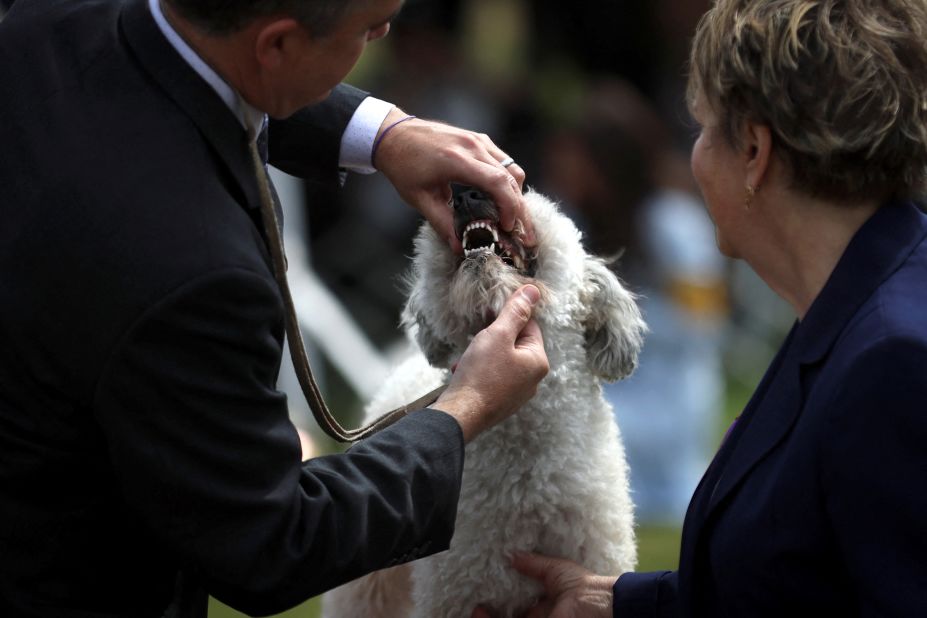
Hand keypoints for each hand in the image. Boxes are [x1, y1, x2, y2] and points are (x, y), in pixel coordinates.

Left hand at [373, 108, 533, 254]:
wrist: (393, 134)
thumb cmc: (403, 165)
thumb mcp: (419, 199)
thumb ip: (442, 223)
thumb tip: (459, 247)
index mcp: (458, 160)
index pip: (497, 182)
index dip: (509, 207)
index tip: (508, 228)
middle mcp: (473, 146)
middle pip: (511, 178)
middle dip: (521, 208)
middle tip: (525, 234)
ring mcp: (478, 140)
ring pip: (512, 168)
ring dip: (517, 195)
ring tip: (515, 220)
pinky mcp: (479, 139)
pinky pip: (503, 161)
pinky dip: (508, 182)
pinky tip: (502, 200)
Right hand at [432, 285, 547, 441]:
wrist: (461, 414)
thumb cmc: (481, 374)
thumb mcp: (498, 335)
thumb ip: (515, 312)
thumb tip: (533, 291)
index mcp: (538, 362)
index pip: (529, 326)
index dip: (509, 317)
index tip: (489, 315)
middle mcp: (532, 380)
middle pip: (515, 344)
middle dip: (493, 337)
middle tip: (476, 338)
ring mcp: (517, 394)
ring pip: (501, 361)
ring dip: (483, 354)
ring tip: (468, 357)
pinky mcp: (500, 403)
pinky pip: (492, 378)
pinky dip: (479, 371)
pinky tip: (463, 371)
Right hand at [470, 553, 614, 617]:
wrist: (603, 604)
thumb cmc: (586, 588)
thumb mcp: (555, 571)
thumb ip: (534, 565)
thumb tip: (513, 555)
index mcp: (544, 613)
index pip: (514, 616)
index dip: (496, 613)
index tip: (481, 604)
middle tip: (475, 609)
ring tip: (475, 611)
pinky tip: (481, 613)